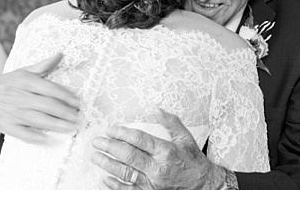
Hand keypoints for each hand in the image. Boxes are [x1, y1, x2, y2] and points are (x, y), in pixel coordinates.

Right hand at [0, 52, 80, 143]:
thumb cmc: (7, 84)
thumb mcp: (23, 72)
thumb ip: (43, 66)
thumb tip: (60, 55)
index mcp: (25, 82)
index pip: (49, 88)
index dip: (66, 96)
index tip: (78, 102)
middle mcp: (20, 97)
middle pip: (47, 105)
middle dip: (65, 112)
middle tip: (79, 117)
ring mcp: (14, 113)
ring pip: (38, 120)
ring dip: (57, 125)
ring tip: (71, 128)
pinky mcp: (8, 126)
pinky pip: (24, 134)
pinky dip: (37, 137)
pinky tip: (50, 139)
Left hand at [91, 107, 225, 189]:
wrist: (204, 186)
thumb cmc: (193, 161)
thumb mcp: (185, 138)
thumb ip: (170, 122)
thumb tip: (155, 108)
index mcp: (166, 151)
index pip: (139, 139)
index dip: (122, 133)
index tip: (110, 129)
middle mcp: (157, 168)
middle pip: (128, 155)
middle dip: (110, 147)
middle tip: (97, 141)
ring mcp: (152, 183)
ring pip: (125, 173)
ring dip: (107, 164)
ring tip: (95, 156)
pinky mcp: (149, 194)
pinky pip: (128, 190)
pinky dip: (115, 185)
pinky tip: (105, 178)